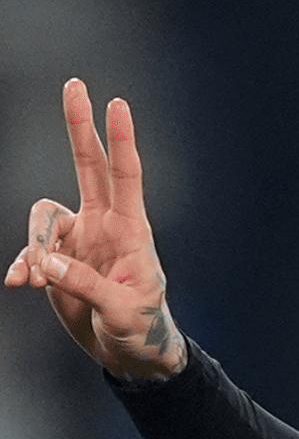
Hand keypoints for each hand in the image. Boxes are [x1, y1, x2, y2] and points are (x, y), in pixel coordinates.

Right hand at [4, 78, 184, 379]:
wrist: (128, 353)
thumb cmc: (140, 329)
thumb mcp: (122, 311)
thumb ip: (86, 284)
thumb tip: (47, 264)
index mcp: (130, 232)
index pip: (125, 177)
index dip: (121, 140)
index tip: (117, 104)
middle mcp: (102, 226)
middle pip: (87, 165)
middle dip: (79, 127)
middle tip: (74, 85)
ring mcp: (77, 241)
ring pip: (42, 218)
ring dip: (34, 246)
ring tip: (35, 281)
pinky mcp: (56, 262)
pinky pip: (31, 253)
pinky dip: (22, 266)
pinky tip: (18, 284)